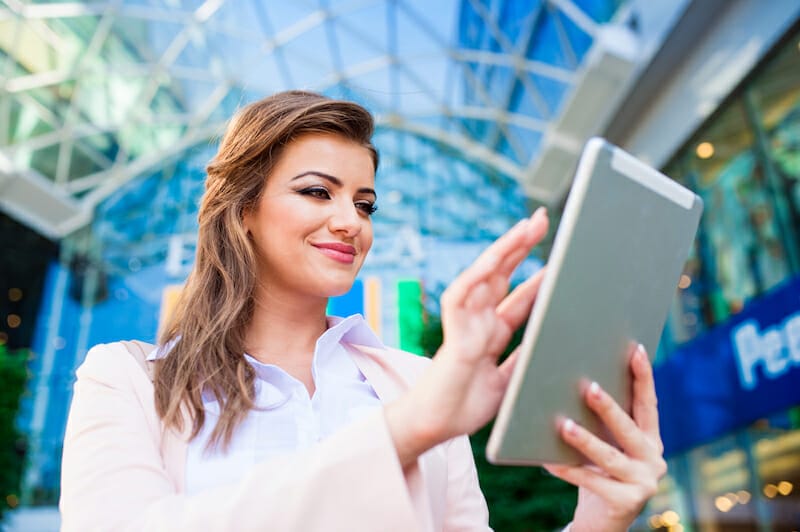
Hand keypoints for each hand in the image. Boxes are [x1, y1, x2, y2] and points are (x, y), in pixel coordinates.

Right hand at [386, 207, 548, 465]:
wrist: (435, 426)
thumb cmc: (464, 405)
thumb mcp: (508, 381)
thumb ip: (523, 359)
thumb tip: (552, 343)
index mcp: (492, 333)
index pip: (518, 296)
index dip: (537, 276)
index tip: (558, 257)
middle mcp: (479, 322)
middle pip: (503, 275)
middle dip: (522, 247)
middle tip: (541, 219)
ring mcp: (466, 324)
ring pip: (485, 277)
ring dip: (504, 250)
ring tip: (526, 227)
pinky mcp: (454, 334)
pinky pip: (461, 298)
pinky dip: (476, 277)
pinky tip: (492, 259)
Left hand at [543, 344, 667, 531]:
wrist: (603, 520)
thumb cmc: (601, 470)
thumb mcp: (609, 443)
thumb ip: (606, 420)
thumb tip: (576, 378)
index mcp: (651, 439)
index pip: (648, 404)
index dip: (643, 376)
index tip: (634, 348)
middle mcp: (654, 460)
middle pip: (628, 428)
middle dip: (608, 407)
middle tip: (587, 386)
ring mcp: (643, 483)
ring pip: (609, 457)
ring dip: (585, 440)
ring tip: (563, 425)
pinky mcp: (626, 503)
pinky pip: (590, 482)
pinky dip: (567, 470)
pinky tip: (547, 460)